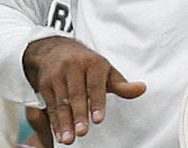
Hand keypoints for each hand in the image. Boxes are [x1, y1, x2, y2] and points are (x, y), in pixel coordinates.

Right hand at [22, 36, 145, 144]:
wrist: (56, 49)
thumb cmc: (87, 63)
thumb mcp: (105, 70)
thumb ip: (122, 84)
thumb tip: (141, 89)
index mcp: (92, 62)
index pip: (95, 84)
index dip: (97, 102)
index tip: (99, 119)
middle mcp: (73, 66)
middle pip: (76, 94)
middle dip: (79, 114)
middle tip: (82, 133)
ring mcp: (57, 74)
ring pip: (61, 101)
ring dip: (64, 122)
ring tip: (68, 139)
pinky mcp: (45, 83)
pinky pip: (51, 104)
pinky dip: (55, 121)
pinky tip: (60, 134)